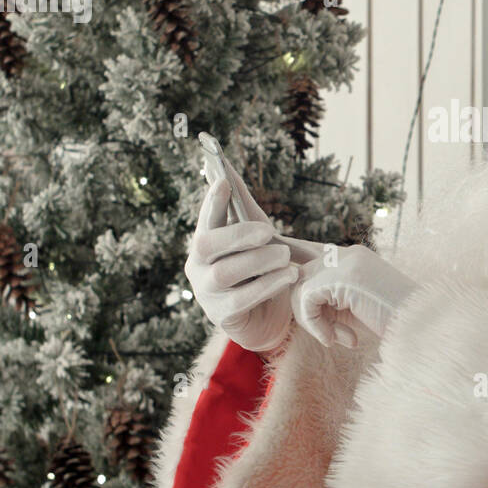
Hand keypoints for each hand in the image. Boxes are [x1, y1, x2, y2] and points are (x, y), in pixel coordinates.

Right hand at [185, 177, 298, 352]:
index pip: (205, 218)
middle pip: (207, 244)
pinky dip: (268, 284)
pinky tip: (289, 276)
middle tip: (269, 231)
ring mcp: (207, 292)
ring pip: (225, 271)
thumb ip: (244, 213)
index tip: (223, 182)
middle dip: (238, 234)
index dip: (213, 201)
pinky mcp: (222, 315)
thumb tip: (227, 171)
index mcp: (206, 241)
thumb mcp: (256, 239)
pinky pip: (242, 299)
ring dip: (259, 260)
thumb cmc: (260, 270)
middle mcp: (198, 265)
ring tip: (284, 256)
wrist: (268, 316)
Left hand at [291, 245, 418, 347]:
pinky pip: (306, 299)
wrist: (424, 328)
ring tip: (335, 338)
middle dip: (308, 310)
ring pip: (299, 286)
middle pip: (302, 275)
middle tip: (331, 335)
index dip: (296, 272)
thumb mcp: (359, 308)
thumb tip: (299, 298)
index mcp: (356, 257)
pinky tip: (333, 339)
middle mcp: (349, 253)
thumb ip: (333, 299)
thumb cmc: (395, 325)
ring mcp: (345, 262)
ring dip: (311, 320)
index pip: (309, 253)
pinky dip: (314, 324)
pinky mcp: (342, 277)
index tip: (294, 297)